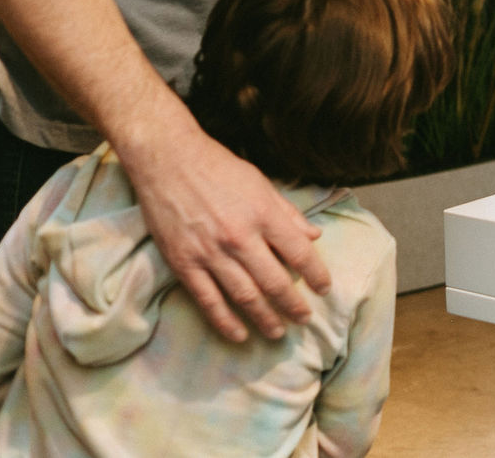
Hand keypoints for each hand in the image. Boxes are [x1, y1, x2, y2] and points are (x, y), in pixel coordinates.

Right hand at [123, 125, 329, 343]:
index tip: (325, 289)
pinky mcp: (184, 263)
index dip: (316, 274)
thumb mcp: (262, 184)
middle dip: (293, 305)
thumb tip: (314, 236)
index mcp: (264, 215)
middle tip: (304, 319)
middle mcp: (240, 237)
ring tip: (278, 332)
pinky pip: (208, 301)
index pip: (299, 253)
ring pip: (244, 296)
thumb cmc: (219, 169)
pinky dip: (225, 321)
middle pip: (275, 282)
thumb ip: (288, 213)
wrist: (169, 161)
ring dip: (264, 318)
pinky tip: (238, 335)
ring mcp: (210, 253)